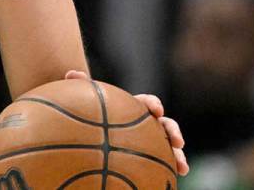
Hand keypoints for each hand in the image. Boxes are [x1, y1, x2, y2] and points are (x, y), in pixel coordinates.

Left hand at [65, 70, 187, 174]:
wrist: (95, 124)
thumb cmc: (91, 110)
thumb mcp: (85, 98)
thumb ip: (80, 85)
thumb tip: (71, 74)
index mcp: (134, 106)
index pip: (147, 102)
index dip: (153, 104)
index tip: (155, 110)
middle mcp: (146, 123)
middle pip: (165, 125)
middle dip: (173, 132)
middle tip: (178, 142)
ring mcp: (150, 139)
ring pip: (168, 146)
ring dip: (178, 155)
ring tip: (182, 167)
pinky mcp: (148, 155)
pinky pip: (159, 163)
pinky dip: (167, 170)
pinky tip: (171, 181)